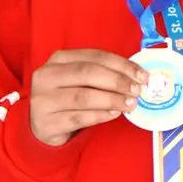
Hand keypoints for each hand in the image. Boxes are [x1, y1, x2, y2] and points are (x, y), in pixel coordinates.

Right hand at [28, 48, 144, 146]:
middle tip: (137, 90)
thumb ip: (100, 73)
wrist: (40, 125)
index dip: (121, 64)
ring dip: (112, 100)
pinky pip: (79, 117)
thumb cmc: (66, 98)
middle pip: (88, 73)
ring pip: (84, 96)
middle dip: (117, 81)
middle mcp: (47, 76)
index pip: (94, 56)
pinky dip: (100, 115)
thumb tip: (135, 76)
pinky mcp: (48, 122)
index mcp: (58, 59)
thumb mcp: (76, 79)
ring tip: (130, 103)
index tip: (141, 74)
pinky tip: (114, 114)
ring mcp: (44, 99)